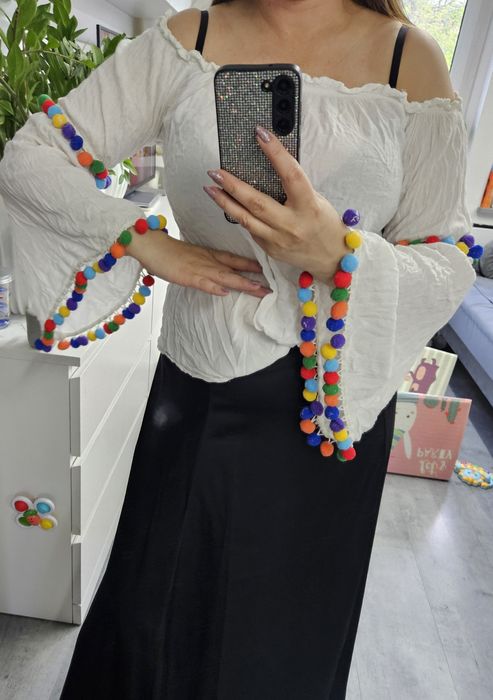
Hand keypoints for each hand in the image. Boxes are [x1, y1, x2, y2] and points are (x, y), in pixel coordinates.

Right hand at [125, 228, 271, 297]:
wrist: (150, 244)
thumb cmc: (169, 251)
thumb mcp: (193, 256)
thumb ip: (208, 264)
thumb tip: (222, 278)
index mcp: (211, 255)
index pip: (236, 260)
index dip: (253, 266)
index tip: (270, 272)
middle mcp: (209, 261)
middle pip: (236, 269)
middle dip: (255, 279)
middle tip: (272, 287)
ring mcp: (199, 268)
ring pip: (225, 276)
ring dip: (242, 284)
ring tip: (258, 290)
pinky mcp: (186, 276)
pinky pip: (202, 282)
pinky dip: (213, 287)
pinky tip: (224, 291)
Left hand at [204, 125, 348, 281]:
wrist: (331, 259)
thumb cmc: (326, 225)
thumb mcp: (317, 200)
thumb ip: (294, 188)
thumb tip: (270, 166)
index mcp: (309, 206)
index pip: (291, 175)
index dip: (276, 153)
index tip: (261, 134)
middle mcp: (292, 225)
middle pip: (256, 202)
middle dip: (232, 185)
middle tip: (215, 171)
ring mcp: (279, 240)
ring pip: (245, 219)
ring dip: (225, 202)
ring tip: (210, 188)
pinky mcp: (270, 250)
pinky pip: (251, 230)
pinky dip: (240, 216)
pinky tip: (230, 205)